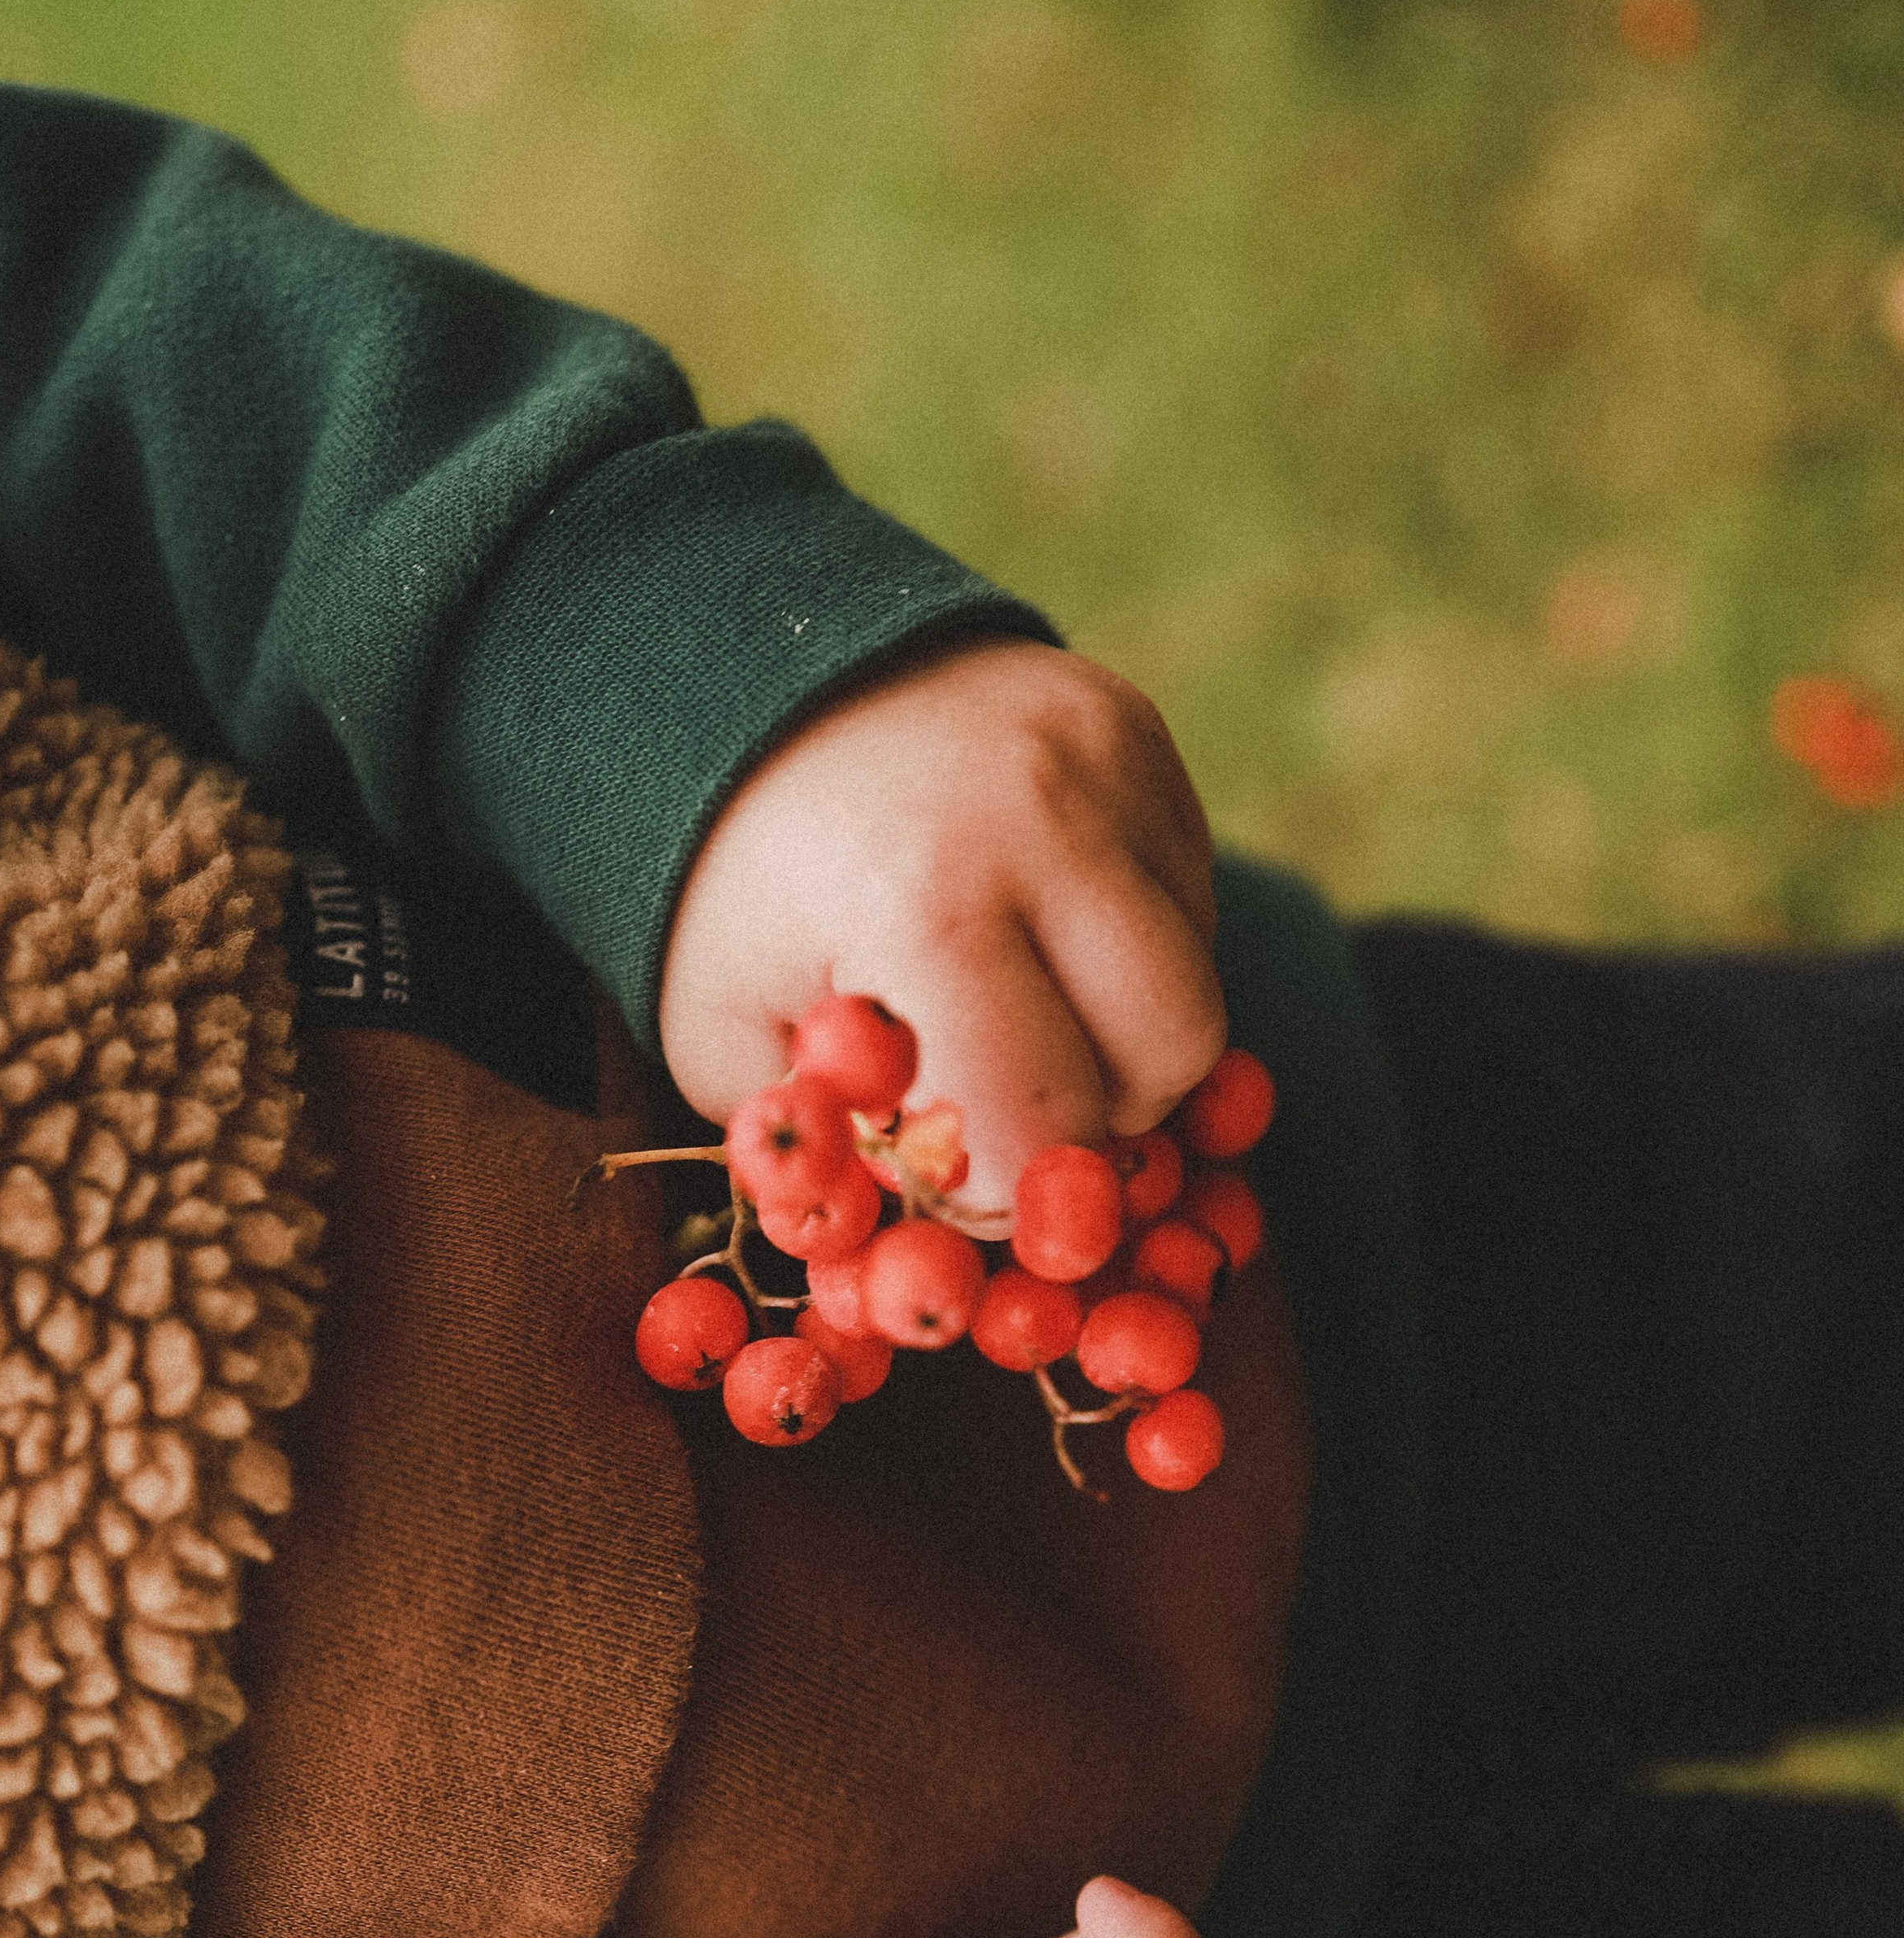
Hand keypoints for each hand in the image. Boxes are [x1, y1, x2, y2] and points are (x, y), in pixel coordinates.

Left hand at [658, 639, 1230, 1238]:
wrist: (741, 690)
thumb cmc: (737, 902)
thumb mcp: (737, 1047)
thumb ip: (851, 1159)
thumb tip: (962, 1247)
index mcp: (925, 910)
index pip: (1047, 1125)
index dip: (1011, 1191)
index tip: (963, 1187)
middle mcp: (1043, 823)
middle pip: (1169, 1054)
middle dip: (1103, 1117)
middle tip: (1011, 1109)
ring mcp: (1108, 766)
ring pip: (1199, 975)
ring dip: (1126, 1034)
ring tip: (1021, 1009)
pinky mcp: (1141, 735)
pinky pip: (1191, 894)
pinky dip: (1130, 947)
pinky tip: (1039, 927)